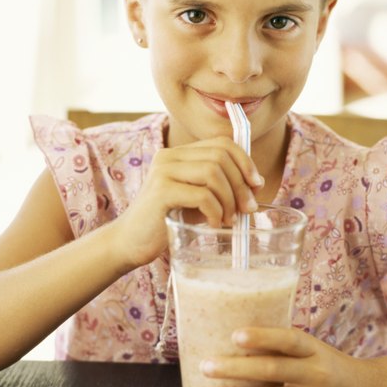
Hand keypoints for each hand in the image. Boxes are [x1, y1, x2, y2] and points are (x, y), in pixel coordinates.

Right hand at [113, 136, 263, 267]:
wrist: (130, 243)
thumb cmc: (165, 223)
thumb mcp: (197, 201)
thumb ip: (220, 190)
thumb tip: (255, 186)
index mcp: (180, 155)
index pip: (222, 143)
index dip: (245, 161)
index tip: (256, 185)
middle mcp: (170, 157)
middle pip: (221, 156)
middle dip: (241, 183)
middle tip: (248, 209)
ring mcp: (164, 171)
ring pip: (213, 172)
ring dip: (230, 199)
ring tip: (230, 220)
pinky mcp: (161, 191)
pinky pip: (202, 195)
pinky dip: (216, 211)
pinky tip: (214, 224)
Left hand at [200, 327, 377, 386]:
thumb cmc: (332, 366)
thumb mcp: (315, 349)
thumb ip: (284, 346)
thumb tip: (236, 337)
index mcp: (314, 350)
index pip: (288, 340)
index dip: (263, 337)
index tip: (235, 335)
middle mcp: (315, 374)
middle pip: (273, 369)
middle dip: (236, 369)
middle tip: (206, 366)